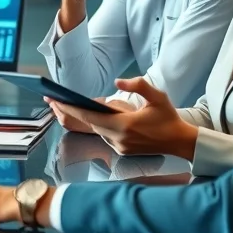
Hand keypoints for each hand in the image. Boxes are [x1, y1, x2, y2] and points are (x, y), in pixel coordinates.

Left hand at [48, 78, 197, 157]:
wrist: (179, 142)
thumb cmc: (168, 117)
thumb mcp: (157, 96)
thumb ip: (138, 85)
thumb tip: (117, 82)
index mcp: (124, 125)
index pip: (90, 117)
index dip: (71, 108)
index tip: (55, 101)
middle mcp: (118, 139)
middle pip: (89, 123)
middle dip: (72, 111)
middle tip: (53, 99)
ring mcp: (119, 147)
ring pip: (98, 129)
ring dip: (90, 119)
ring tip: (72, 105)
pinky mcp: (122, 151)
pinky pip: (106, 136)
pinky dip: (102, 126)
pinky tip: (98, 116)